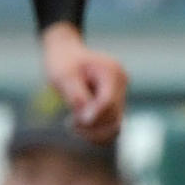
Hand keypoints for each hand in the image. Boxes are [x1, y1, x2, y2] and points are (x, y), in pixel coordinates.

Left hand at [39, 22, 127, 144]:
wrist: (66, 53)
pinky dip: (95, 131)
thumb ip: (76, 96)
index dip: (90, 118)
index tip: (71, 121)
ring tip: (73, 125)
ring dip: (93, 132)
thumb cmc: (62, 62)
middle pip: (113, 117)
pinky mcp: (115, 102)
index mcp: (111, 72)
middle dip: (90, 127)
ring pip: (114, 125)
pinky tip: (79, 126)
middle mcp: (121, 82)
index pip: (107, 104)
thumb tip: (88, 118)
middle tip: (69, 124)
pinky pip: (110, 124)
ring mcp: (121, 92)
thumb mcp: (63, 77)